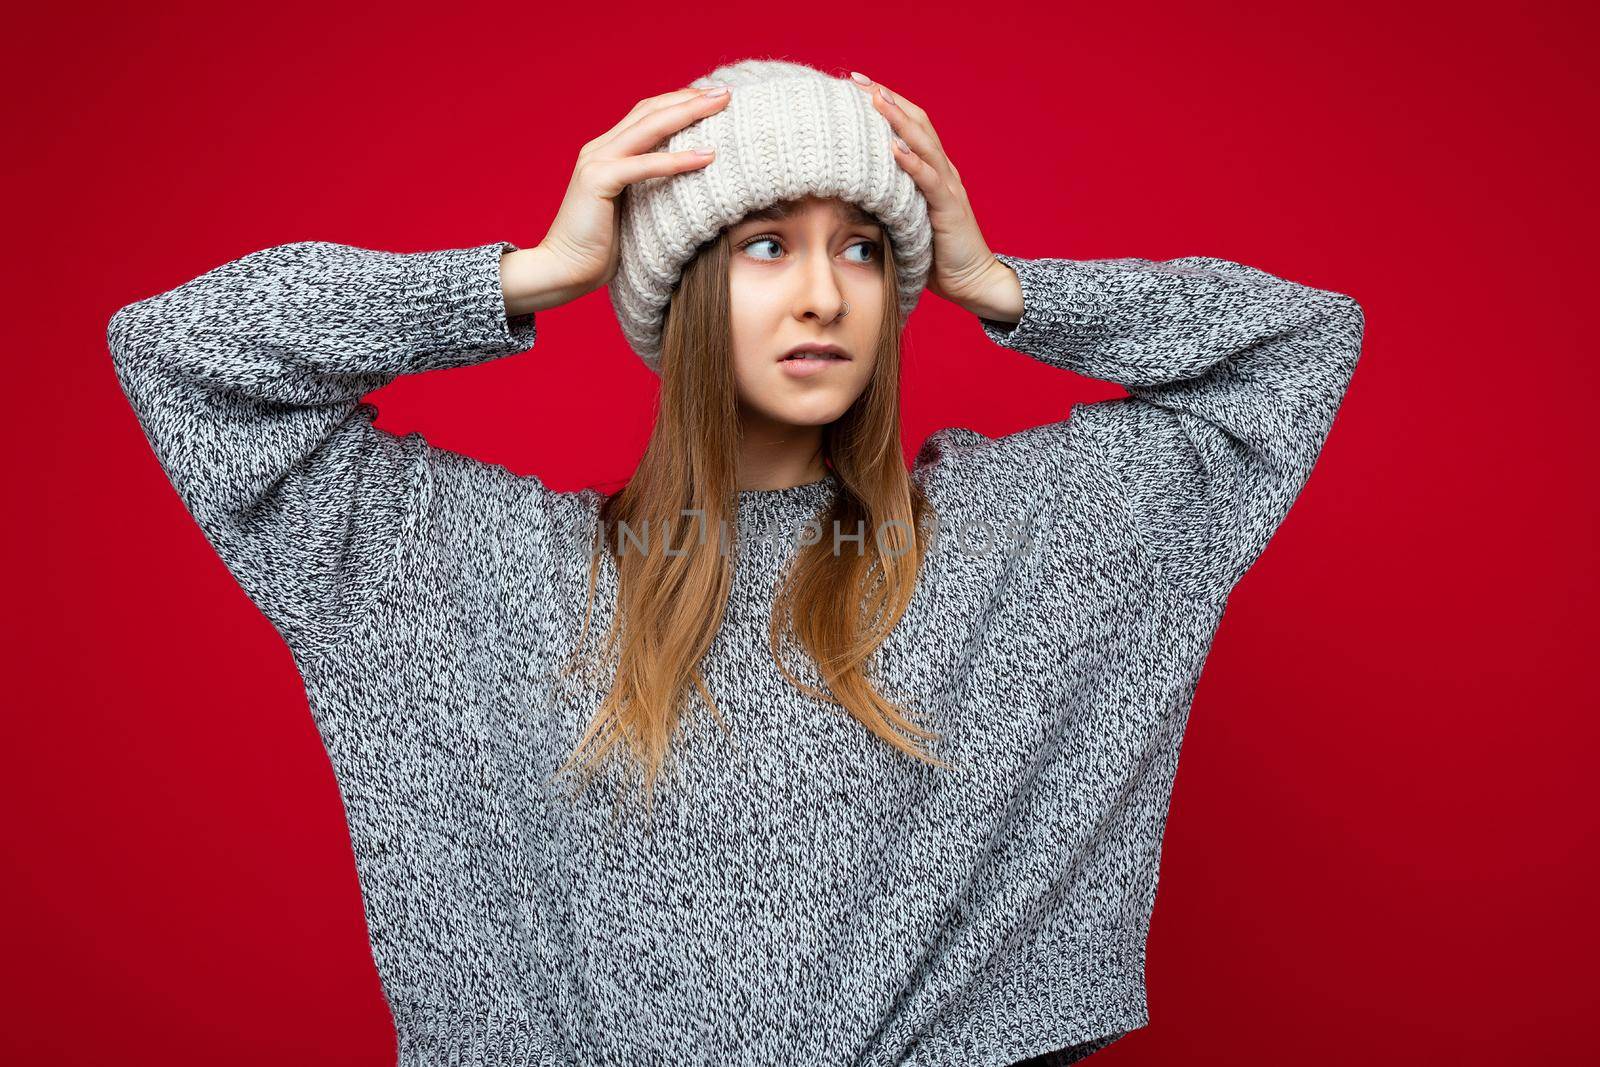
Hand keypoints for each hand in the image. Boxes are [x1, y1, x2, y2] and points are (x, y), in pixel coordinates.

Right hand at [502, 84, 732, 315]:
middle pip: (650, 111)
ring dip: (688, 113)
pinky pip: (644, 165)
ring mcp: (596, 162)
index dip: (679, 102)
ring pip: (649, 127)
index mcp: (606, 152)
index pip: (647, 115)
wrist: (564, 270)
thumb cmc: (600, 250)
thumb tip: (688, 188)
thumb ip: (649, 190)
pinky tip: (706, 156)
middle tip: (726, 92)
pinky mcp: (598, 181)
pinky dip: (676, 160)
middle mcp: (599, 149)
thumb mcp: (632, 211)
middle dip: (690, 99)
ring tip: (721, 105)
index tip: (714, 99)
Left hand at [846, 72, 1019, 321]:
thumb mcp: (906, 222)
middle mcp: (943, 171)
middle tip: (857, 80)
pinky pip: (930, 180)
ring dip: (898, 120)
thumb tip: (849, 194)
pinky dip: (912, 162)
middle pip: (916, 123)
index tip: (856, 85)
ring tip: (875, 99)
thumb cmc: (936, 256)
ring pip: (923, 144)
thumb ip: (887, 202)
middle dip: (887, 99)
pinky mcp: (949, 209)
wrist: (974, 281)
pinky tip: (894, 147)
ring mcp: (948, 188)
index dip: (885, 104)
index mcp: (932, 171)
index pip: (909, 127)